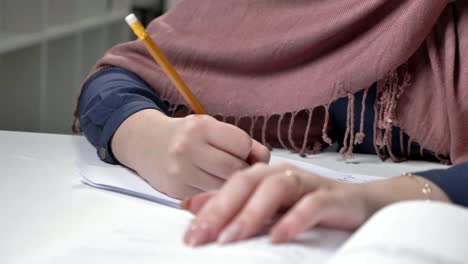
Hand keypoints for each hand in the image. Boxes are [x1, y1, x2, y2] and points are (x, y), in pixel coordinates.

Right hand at [111, 109, 269, 198]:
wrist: (146, 143)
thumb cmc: (186, 134)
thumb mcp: (210, 127)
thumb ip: (239, 140)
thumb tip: (265, 159)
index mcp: (200, 127)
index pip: (242, 144)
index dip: (250, 151)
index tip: (246, 153)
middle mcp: (188, 148)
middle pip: (235, 169)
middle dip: (245, 170)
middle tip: (241, 168)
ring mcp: (181, 172)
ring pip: (225, 187)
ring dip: (233, 184)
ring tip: (228, 176)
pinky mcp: (178, 191)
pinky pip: (210, 197)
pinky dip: (218, 193)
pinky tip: (213, 184)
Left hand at [182, 163, 450, 245]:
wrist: (362, 204)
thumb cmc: (309, 206)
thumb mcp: (267, 208)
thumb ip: (233, 205)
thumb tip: (191, 205)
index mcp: (264, 176)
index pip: (230, 188)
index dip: (208, 209)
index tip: (188, 237)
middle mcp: (282, 174)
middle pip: (246, 183)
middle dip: (221, 210)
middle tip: (200, 239)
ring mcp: (308, 183)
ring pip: (275, 189)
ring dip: (251, 213)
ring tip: (231, 239)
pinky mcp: (333, 197)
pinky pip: (312, 204)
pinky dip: (294, 219)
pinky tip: (278, 238)